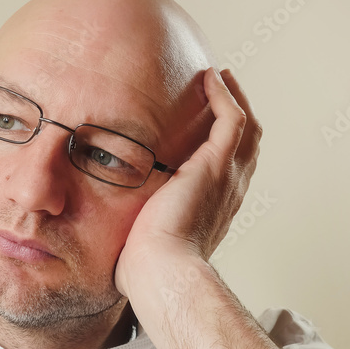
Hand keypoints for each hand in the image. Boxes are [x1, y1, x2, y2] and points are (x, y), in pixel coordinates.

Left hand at [114, 67, 260, 295]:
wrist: (159, 272)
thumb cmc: (144, 268)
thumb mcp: (141, 240)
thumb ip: (132, 225)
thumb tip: (103, 229)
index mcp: (213, 209)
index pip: (228, 169)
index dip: (221, 143)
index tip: (205, 123)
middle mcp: (228, 192)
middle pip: (246, 144)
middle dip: (234, 114)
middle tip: (219, 89)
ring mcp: (226, 178)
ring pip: (245, 128)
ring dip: (233, 98)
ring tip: (217, 77)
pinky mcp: (216, 166)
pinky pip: (232, 120)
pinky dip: (225, 96)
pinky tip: (210, 79)